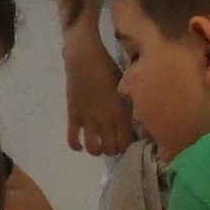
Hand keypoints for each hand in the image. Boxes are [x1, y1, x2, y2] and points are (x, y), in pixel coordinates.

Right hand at [65, 31, 132, 157]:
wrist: (85, 59)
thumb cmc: (109, 68)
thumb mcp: (127, 86)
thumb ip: (130, 104)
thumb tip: (136, 118)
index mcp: (121, 113)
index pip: (126, 142)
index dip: (126, 145)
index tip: (125, 140)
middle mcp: (106, 121)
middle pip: (111, 150)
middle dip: (112, 150)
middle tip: (111, 142)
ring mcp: (88, 120)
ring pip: (93, 149)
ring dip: (96, 150)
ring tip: (97, 144)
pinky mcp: (73, 116)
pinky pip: (73, 139)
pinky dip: (77, 146)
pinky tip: (80, 144)